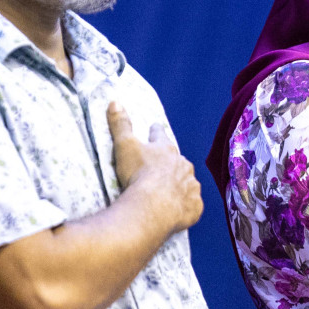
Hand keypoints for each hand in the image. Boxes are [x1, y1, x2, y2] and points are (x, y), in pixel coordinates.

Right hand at [108, 101, 202, 234]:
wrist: (155, 205)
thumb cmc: (138, 174)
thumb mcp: (124, 145)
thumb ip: (120, 124)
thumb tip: (114, 101)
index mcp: (165, 149)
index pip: (159, 135)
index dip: (156, 132)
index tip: (155, 127)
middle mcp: (182, 165)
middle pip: (177, 159)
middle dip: (172, 161)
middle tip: (165, 165)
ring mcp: (191, 185)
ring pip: (188, 181)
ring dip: (182, 183)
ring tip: (174, 190)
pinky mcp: (194, 205)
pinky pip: (193, 203)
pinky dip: (187, 204)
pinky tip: (182, 208)